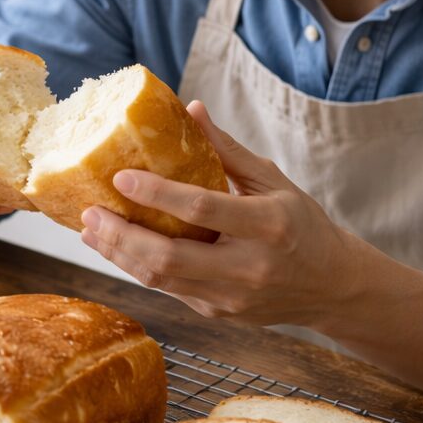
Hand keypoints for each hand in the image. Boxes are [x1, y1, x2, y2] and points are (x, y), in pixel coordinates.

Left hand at [79, 101, 362, 324]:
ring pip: (160, 280)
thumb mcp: (273, 180)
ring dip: (118, 254)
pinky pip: (167, 290)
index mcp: (269, 225)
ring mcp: (231, 297)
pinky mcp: (217, 312)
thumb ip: (228, 150)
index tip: (120, 177)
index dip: (157, 194)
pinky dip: (136, 268)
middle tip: (89, 211)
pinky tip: (115, 247)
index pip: (203, 209)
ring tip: (90, 229)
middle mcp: (249, 267)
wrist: (332, 287)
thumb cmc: (301, 225)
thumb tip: (191, 110)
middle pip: (169, 258)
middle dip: (121, 236)